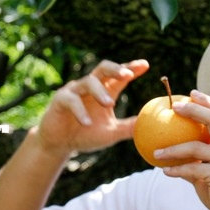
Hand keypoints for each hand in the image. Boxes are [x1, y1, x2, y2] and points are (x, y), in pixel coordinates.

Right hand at [33, 59, 148, 157]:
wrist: (59, 144)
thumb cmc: (86, 134)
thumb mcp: (111, 133)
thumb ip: (128, 127)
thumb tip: (151, 125)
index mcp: (105, 90)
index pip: (119, 75)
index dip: (131, 68)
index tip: (145, 65)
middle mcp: (90, 86)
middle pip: (103, 68)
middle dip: (116, 69)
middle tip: (128, 75)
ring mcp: (75, 91)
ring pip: (88, 81)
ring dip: (100, 91)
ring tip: (110, 104)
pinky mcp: (60, 100)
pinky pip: (71, 100)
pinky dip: (80, 110)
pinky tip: (87, 122)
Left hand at [156, 90, 209, 209]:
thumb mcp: (207, 171)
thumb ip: (194, 159)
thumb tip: (169, 150)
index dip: (208, 102)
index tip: (192, 93)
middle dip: (196, 110)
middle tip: (175, 107)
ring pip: (196, 147)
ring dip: (173, 148)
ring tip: (156, 151)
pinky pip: (193, 169)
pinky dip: (176, 169)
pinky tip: (164, 171)